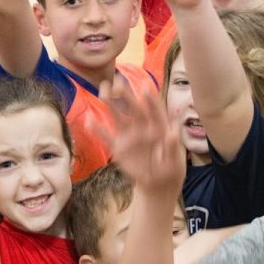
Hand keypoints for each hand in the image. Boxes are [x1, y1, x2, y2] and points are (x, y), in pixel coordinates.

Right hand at [100, 77, 184, 198]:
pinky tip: (89, 120)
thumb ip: (172, 147)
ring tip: (103, 91)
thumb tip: (173, 133)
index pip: (155, 110)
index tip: (145, 88)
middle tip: (118, 81)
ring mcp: (129, 136)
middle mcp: (142, 127)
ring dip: (110, 104)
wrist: (158, 183)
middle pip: (134, 108)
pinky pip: (106, 137)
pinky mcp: (119, 148)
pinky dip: (97, 130)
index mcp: (158, 126)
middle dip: (126, 95)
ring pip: (118, 117)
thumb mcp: (175, 160)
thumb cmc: (170, 168)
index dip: (150, 99)